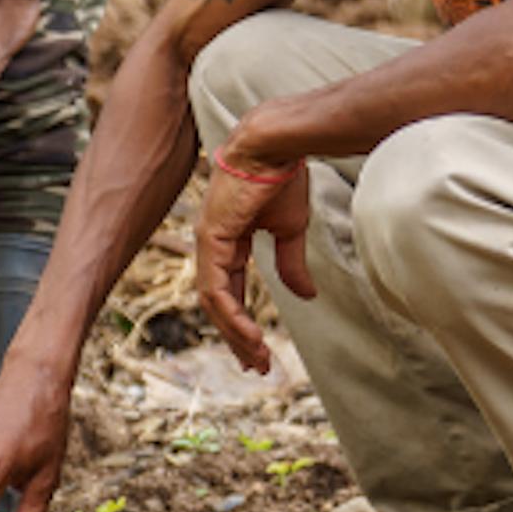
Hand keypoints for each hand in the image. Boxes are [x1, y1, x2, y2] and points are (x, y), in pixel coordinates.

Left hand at [192, 147, 313, 372]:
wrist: (277, 146)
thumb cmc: (282, 179)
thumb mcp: (290, 230)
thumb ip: (290, 264)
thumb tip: (306, 295)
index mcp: (227, 241)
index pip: (230, 290)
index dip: (242, 320)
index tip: (260, 349)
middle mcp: (212, 244)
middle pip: (217, 302)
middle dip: (236, 336)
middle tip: (256, 365)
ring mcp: (207, 242)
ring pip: (212, 301)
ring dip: (233, 333)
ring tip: (255, 358)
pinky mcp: (210, 238)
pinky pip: (215, 287)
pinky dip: (230, 315)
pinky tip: (248, 335)